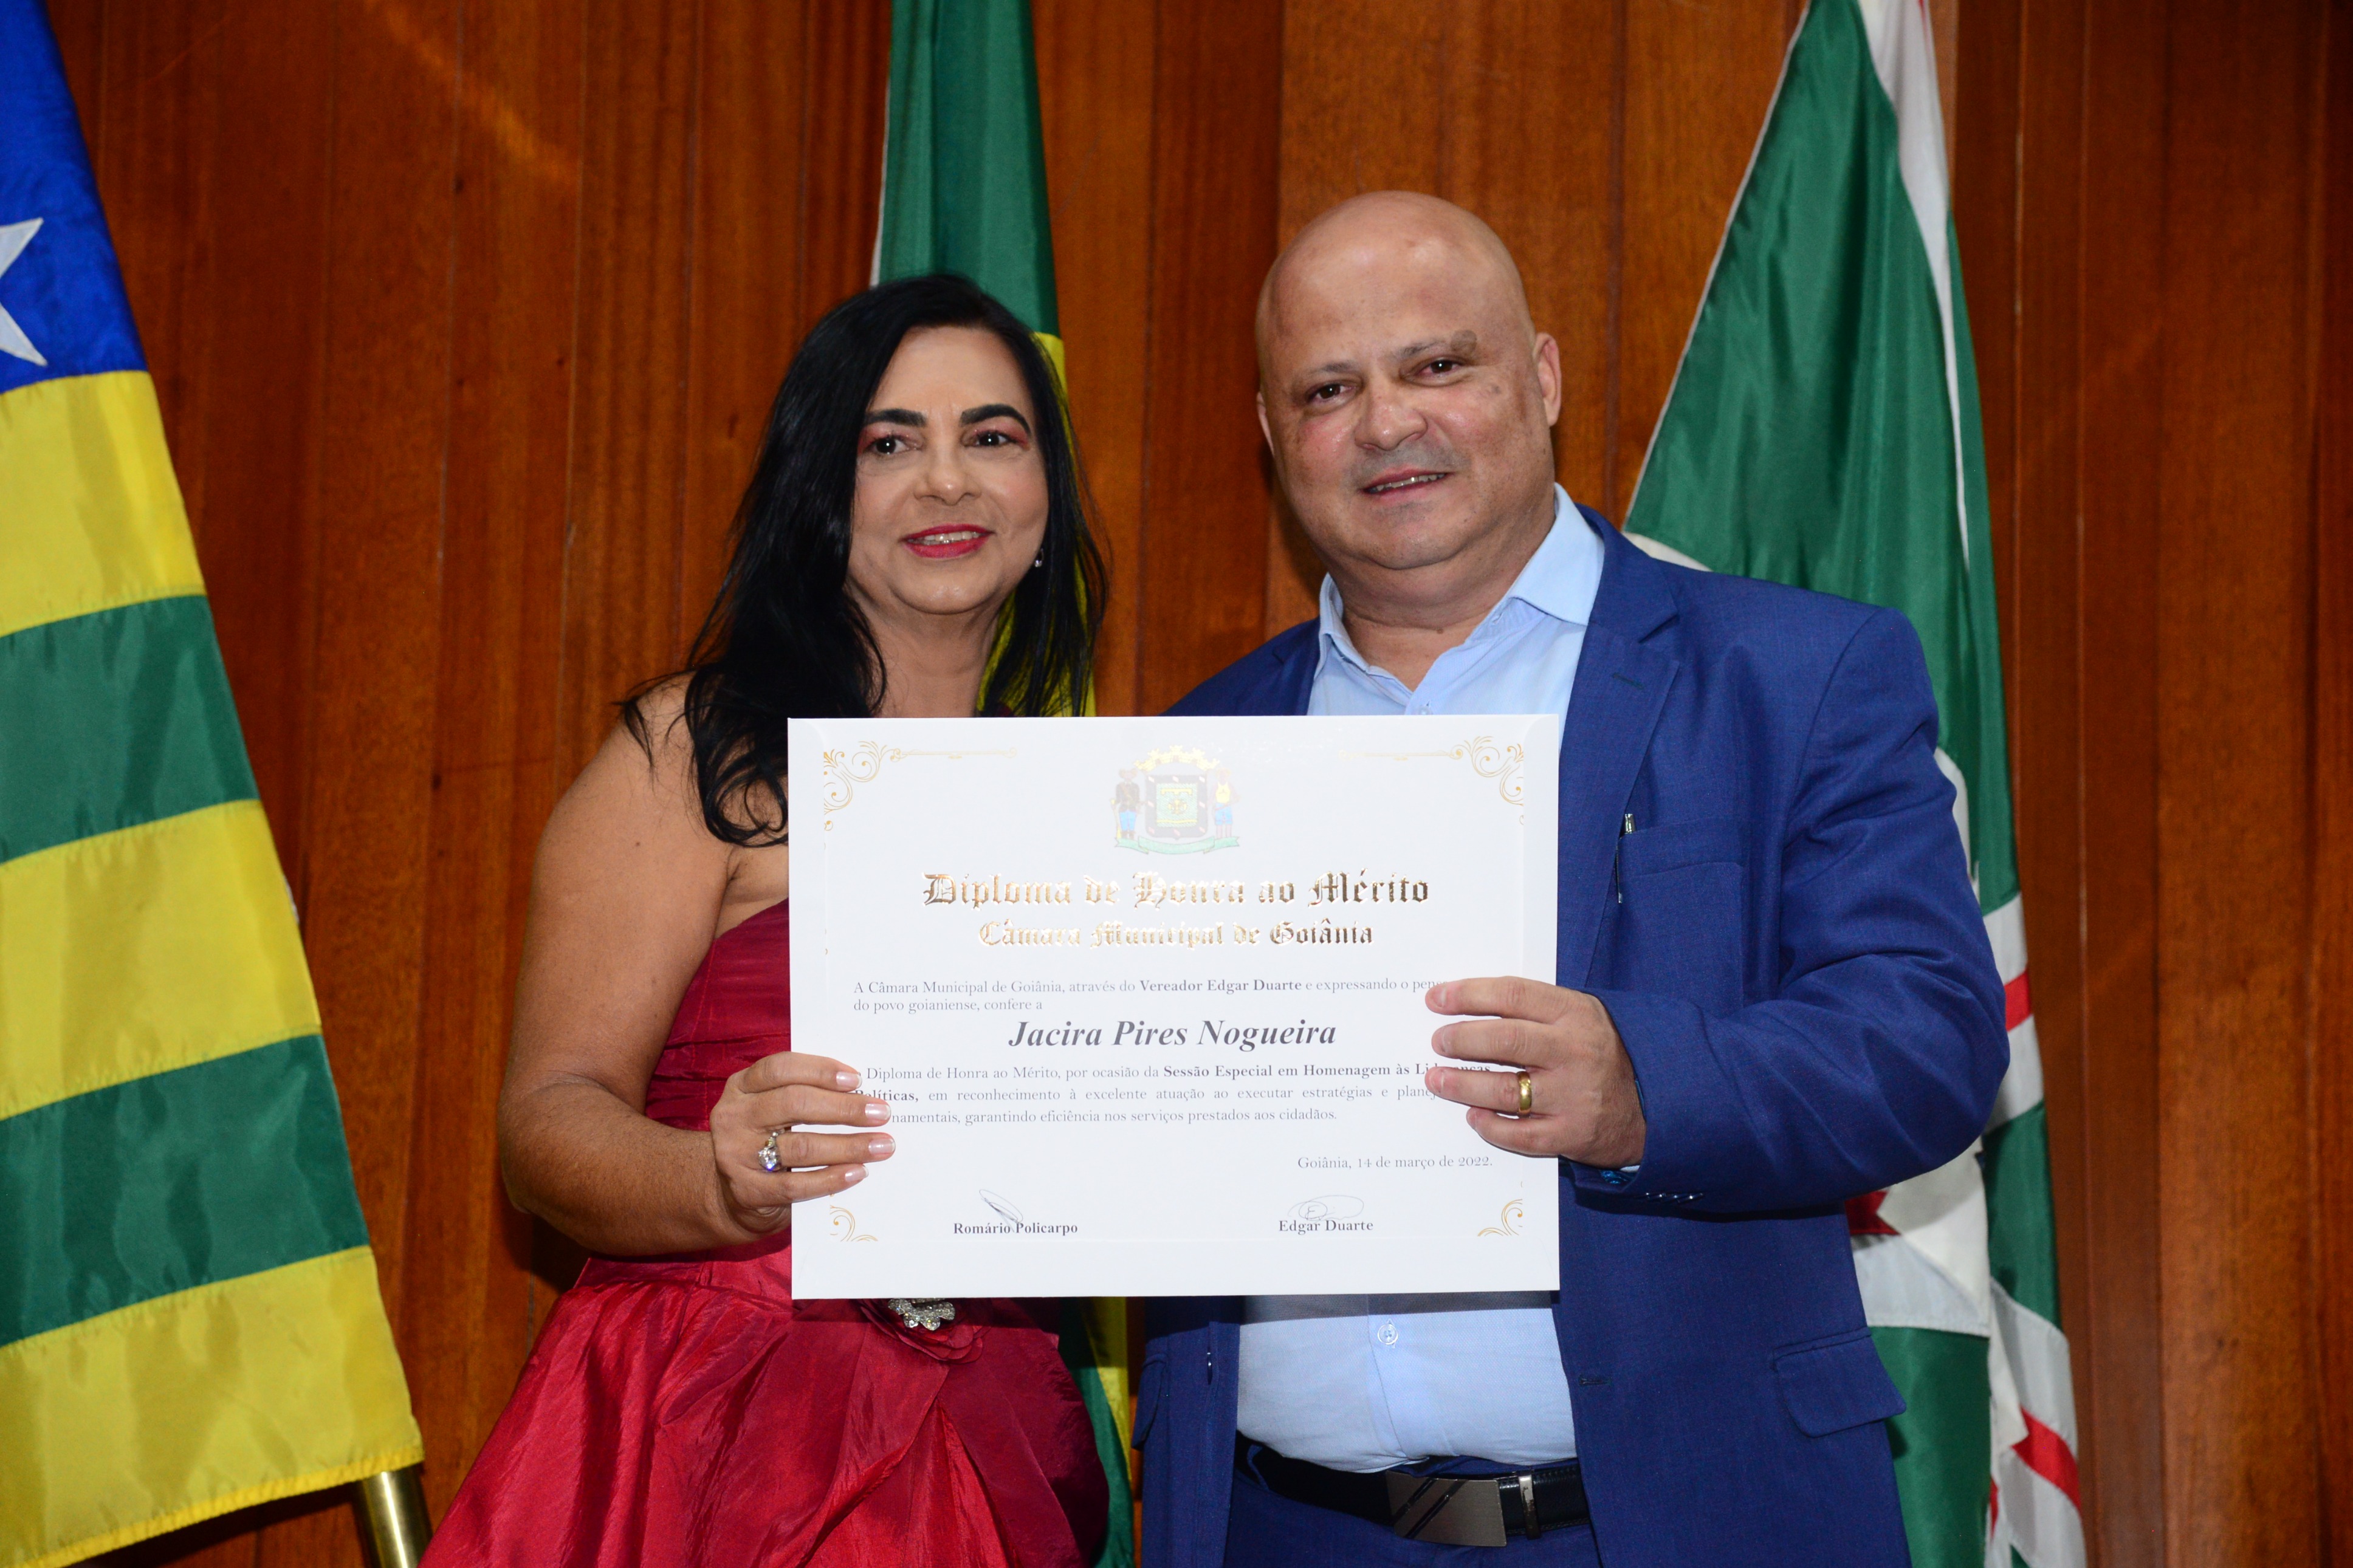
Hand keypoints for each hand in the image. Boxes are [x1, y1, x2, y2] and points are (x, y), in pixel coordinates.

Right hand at [706, 1052, 893, 1234]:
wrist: (731, 1191)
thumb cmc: (766, 1138)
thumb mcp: (772, 1109)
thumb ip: (804, 1095)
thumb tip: (863, 1093)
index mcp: (741, 1086)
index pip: (780, 1068)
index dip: (820, 1070)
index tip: (857, 1079)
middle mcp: (734, 1117)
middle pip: (794, 1104)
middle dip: (844, 1108)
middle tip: (881, 1113)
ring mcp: (736, 1155)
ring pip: (800, 1146)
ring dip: (848, 1145)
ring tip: (881, 1145)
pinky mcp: (747, 1191)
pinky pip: (795, 1185)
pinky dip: (831, 1178)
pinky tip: (858, 1172)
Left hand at [1423, 978, 1646, 1165]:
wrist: (1657, 1105)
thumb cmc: (1603, 1054)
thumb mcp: (1582, 1017)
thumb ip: (1536, 1010)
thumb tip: (1468, 1007)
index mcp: (1576, 1014)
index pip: (1512, 995)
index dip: (1468, 994)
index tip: (1436, 999)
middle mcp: (1575, 1051)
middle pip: (1504, 1039)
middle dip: (1460, 1040)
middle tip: (1438, 1042)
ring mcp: (1574, 1095)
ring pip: (1505, 1089)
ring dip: (1462, 1085)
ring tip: (1437, 1079)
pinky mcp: (1572, 1134)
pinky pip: (1519, 1133)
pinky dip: (1490, 1125)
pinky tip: (1474, 1116)